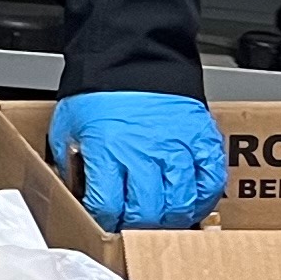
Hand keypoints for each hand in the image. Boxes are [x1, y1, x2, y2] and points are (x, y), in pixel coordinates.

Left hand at [49, 90, 223, 229]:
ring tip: (163, 218)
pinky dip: (205, 196)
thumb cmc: (99, 89)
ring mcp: (177, 145)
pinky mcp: (201, 137)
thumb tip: (72, 188)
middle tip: (136, 227)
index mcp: (106, 148)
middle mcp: (143, 151)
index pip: (108, 205)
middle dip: (139, 226)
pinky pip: (212, 178)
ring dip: (172, 217)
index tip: (106, 221)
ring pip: (182, 200)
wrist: (132, 53)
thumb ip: (70, 159)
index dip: (106, 220)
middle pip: (148, 210)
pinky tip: (194, 201)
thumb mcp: (68, 123)